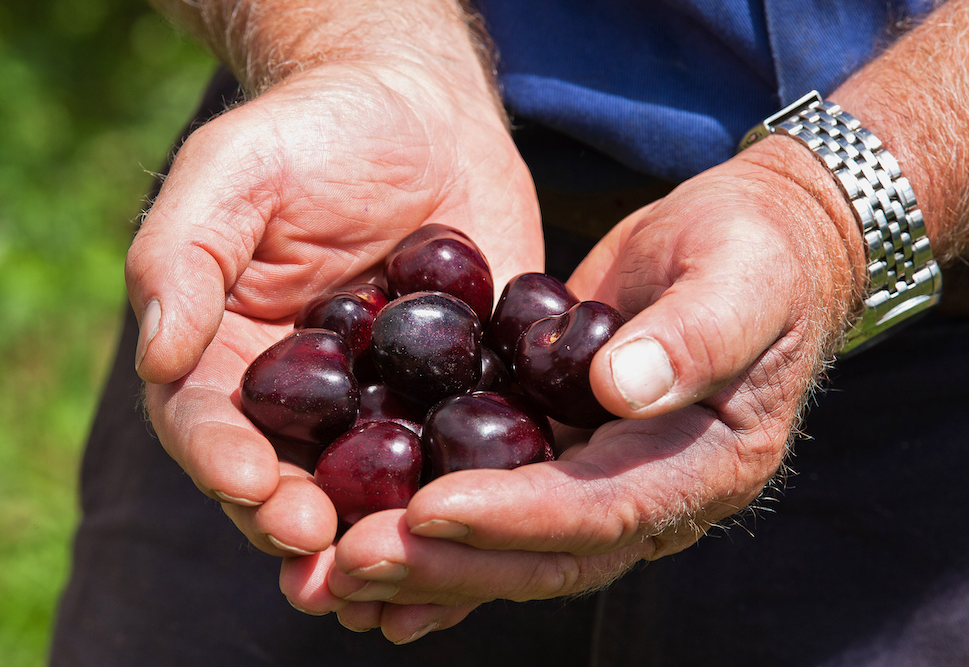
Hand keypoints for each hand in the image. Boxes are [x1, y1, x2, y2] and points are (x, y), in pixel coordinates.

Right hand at [125, 55, 542, 620]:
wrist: (422, 113)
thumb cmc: (313, 131)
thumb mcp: (235, 172)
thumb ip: (182, 256)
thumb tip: (157, 357)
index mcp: (235, 357)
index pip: (213, 427)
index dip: (225, 463)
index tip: (256, 488)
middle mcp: (309, 400)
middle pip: (291, 481)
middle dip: (303, 526)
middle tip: (328, 559)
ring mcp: (390, 404)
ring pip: (377, 490)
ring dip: (383, 540)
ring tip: (395, 579)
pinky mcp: (465, 394)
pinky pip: (467, 453)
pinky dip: (471, 498)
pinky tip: (484, 529)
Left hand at [290, 136, 863, 641]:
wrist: (749, 246)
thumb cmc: (757, 252)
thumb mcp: (741, 277)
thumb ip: (697, 333)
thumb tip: (621, 387)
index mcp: (704, 466)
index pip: (604, 509)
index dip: (518, 516)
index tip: (430, 509)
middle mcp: (651, 496)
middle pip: (545, 554)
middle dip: (450, 564)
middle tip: (354, 563)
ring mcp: (603, 479)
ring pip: (511, 546)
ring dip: (427, 565)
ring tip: (338, 573)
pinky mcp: (561, 449)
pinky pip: (496, 501)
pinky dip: (435, 531)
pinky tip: (365, 540)